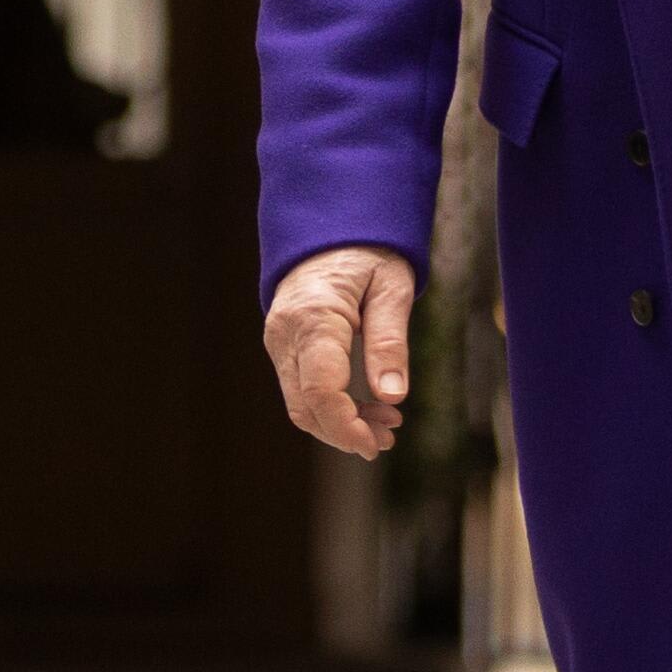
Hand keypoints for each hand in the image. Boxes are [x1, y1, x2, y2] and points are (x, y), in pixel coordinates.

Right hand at [264, 247, 419, 458]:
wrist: (329, 227)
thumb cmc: (367, 251)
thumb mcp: (393, 287)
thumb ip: (390, 341)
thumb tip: (393, 396)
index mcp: (314, 316)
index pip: (321, 389)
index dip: (346, 427)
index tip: (377, 445)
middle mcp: (286, 334)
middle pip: (305, 406)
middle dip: (346, 433)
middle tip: (389, 438)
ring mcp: (279, 342)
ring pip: (299, 405)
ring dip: (339, 425)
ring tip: (386, 427)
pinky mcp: (283, 348)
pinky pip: (300, 390)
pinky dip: (330, 408)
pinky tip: (365, 409)